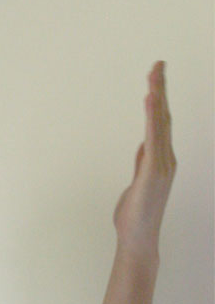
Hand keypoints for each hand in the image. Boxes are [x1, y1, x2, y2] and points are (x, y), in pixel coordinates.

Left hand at [113, 62, 176, 257]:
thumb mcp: (138, 182)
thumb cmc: (136, 215)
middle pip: (163, 116)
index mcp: (161, 159)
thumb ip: (143, 162)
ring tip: (154, 73)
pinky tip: (149, 100)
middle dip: (160, 88)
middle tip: (158, 62)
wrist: (139, 240)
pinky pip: (152, 138)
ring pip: (159, 123)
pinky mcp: (152, 172)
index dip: (158, 98)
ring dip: (157, 96)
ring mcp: (162, 165)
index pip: (160, 122)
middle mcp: (166, 159)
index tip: (156, 76)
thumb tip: (144, 145)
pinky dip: (151, 118)